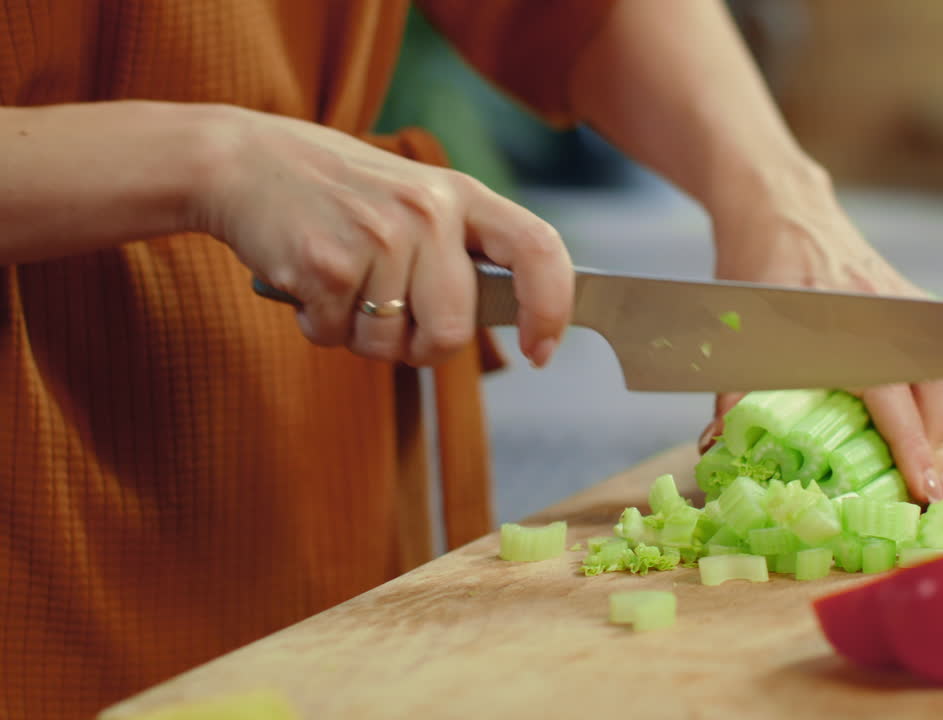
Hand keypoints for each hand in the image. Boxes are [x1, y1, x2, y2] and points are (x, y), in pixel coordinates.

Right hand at [188, 105, 571, 367]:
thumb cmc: (338, 193)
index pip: (538, 249)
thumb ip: (458, 249)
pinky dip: (318, 327)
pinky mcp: (326, 264)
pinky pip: (336, 337)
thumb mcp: (414, 199)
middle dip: (420, 348)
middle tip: (387, 320)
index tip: (541, 351)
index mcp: (459, 194)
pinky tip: (306, 282)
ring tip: (338, 285)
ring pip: (390, 344)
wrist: (243, 162)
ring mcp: (378, 236)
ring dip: (359, 336)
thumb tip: (509, 317)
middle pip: (453, 331)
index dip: (550, 308)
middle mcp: (427, 212)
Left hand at [696, 167, 942, 502]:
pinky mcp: (916, 304)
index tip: (927, 489)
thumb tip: (721, 448)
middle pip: (935, 391)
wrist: (781, 208)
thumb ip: (732, 389)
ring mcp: (907, 305)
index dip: (911, 447)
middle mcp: (885, 314)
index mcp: (842, 323)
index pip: (890, 396)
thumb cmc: (755, 271)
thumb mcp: (736, 326)